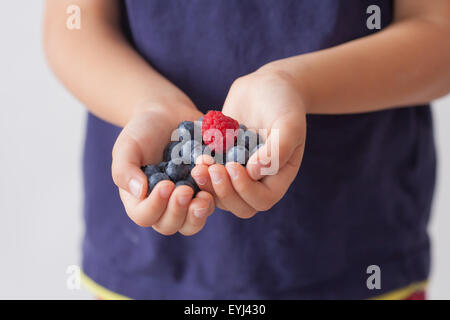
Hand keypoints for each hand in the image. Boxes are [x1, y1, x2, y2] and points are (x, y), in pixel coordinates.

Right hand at [111, 105, 214, 235]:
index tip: (165, 184)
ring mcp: (187, 200)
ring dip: (199, 213)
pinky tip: (217, 177)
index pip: (145, 216)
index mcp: (140, 199)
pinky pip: (215, 202)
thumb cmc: (142, 131)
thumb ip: (124, 170)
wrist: (167, 114)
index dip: (155, 206)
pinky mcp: (206, 189)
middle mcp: (163, 205)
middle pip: (170, 225)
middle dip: (178, 212)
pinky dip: (217, 194)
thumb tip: (139, 192)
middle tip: (185, 190)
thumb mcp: (126, 146)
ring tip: (204, 196)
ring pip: (193, 223)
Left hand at [191, 68, 305, 217]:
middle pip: (238, 204)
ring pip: (219, 194)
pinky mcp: (220, 161)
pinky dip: (199, 170)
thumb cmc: (283, 102)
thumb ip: (278, 149)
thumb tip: (255, 172)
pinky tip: (191, 156)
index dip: (245, 190)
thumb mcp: (288, 123)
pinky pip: (207, 175)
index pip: (262, 199)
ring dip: (207, 184)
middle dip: (222, 191)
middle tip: (211, 169)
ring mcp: (237, 172)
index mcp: (278, 177)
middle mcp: (257, 180)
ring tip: (198, 164)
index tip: (233, 166)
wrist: (265, 86)